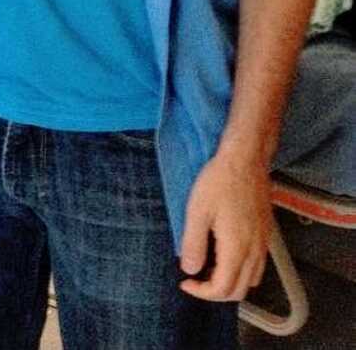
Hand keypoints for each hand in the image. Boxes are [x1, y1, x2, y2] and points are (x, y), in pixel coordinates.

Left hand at [179, 151, 271, 300]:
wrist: (246, 159)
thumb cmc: (219, 181)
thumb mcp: (198, 211)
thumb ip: (193, 244)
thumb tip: (190, 270)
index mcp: (237, 249)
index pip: (223, 289)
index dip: (202, 292)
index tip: (185, 281)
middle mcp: (255, 252)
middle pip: (240, 291)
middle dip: (216, 292)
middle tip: (196, 278)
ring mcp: (264, 243)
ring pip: (252, 281)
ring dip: (231, 283)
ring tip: (209, 267)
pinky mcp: (267, 234)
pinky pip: (258, 266)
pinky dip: (242, 271)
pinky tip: (226, 254)